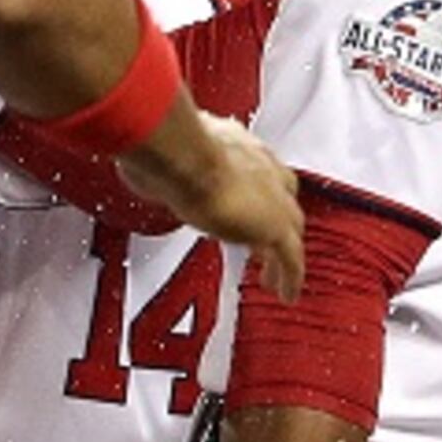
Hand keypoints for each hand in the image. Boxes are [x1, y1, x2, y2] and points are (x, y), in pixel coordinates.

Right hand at [123, 112, 303, 299]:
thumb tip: (151, 168)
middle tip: (264, 242)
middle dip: (275, 222)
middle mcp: (263, 169)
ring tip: (273, 275)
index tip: (250, 203)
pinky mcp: (274, 227)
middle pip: (284, 201)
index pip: (262, 171)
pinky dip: (289, 278)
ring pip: (291, 232)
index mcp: (239, 147)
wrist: (184, 156)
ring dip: (282, 254)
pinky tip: (285, 294)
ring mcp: (274, 199)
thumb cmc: (172, 148)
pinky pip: (291, 259)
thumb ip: (171, 163)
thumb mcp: (172, 151)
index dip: (258, 190)